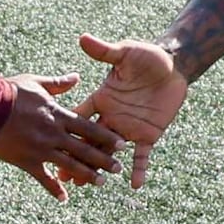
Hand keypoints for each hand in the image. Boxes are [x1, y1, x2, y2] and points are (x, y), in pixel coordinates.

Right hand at [0, 75, 115, 200]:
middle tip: (118, 169)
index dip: (107, 137)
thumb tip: (76, 78)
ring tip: (100, 182)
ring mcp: (41, 148)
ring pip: (70, 164)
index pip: (89, 128)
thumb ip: (58, 84)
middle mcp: (54, 133)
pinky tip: (64, 198)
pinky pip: (43, 177)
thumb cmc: (9, 91)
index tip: (122, 145)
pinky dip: (54, 188)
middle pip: (85, 148)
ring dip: (87, 174)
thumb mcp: (36, 82)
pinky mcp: (27, 160)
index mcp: (58, 114)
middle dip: (103, 159)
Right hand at [73, 37, 191, 186]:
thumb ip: (105, 51)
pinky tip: (134, 185)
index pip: (80, 117)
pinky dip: (139, 169)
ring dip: (99, 168)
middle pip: (89, 141)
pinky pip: (142, 156)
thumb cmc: (147, 56)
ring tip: (86, 185)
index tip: (49, 143)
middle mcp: (111, 117)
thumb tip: (83, 38)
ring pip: (109, 153)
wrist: (174, 65)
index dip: (67, 131)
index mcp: (102, 99)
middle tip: (62, 174)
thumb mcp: (125, 53)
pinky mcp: (148, 134)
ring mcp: (128, 128)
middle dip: (76, 157)